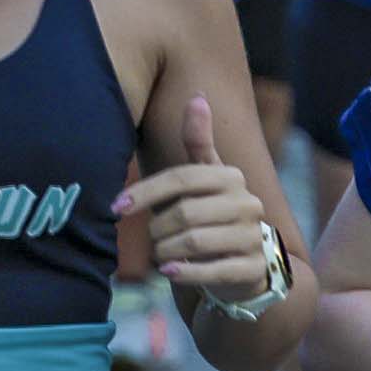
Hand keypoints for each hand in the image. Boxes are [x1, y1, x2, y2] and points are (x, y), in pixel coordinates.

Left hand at [121, 95, 284, 308]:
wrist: (245, 265)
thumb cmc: (212, 214)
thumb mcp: (205, 178)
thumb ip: (198, 142)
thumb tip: (198, 97)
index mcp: (231, 177)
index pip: (181, 178)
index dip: (145, 191)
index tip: (117, 206)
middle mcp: (247, 204)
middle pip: (185, 212)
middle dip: (157, 228)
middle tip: (151, 236)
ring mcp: (253, 237)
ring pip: (195, 242)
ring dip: (166, 250)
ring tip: (161, 253)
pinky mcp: (253, 269)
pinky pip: (213, 271)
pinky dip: (186, 273)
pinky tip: (169, 271)